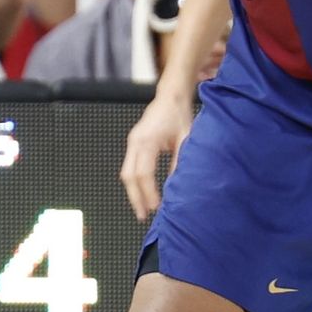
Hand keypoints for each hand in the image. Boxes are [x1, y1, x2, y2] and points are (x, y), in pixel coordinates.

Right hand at [119, 91, 192, 220]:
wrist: (171, 96)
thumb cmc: (179, 114)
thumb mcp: (185, 138)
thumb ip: (180, 161)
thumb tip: (178, 185)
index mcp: (147, 141)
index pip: (143, 173)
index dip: (148, 192)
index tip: (155, 207)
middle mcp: (135, 142)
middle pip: (129, 176)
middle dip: (135, 197)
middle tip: (143, 215)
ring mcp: (132, 142)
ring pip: (126, 173)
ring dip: (133, 192)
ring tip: (142, 208)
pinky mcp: (133, 143)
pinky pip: (129, 166)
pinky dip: (134, 181)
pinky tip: (142, 192)